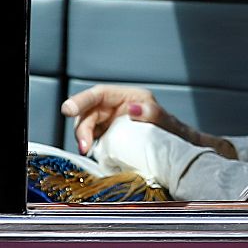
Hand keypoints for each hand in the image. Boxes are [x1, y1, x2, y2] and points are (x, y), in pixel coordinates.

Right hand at [61, 84, 237, 158]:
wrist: (179, 152)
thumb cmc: (175, 134)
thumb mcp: (166, 122)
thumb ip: (153, 113)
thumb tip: (133, 108)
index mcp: (130, 97)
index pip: (100, 94)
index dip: (81, 99)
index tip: (68, 109)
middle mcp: (118, 108)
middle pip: (90, 111)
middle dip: (82, 126)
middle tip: (84, 145)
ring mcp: (113, 123)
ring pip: (88, 126)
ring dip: (84, 137)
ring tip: (88, 150)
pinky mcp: (111, 138)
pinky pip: (94, 138)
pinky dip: (89, 145)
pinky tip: (92, 153)